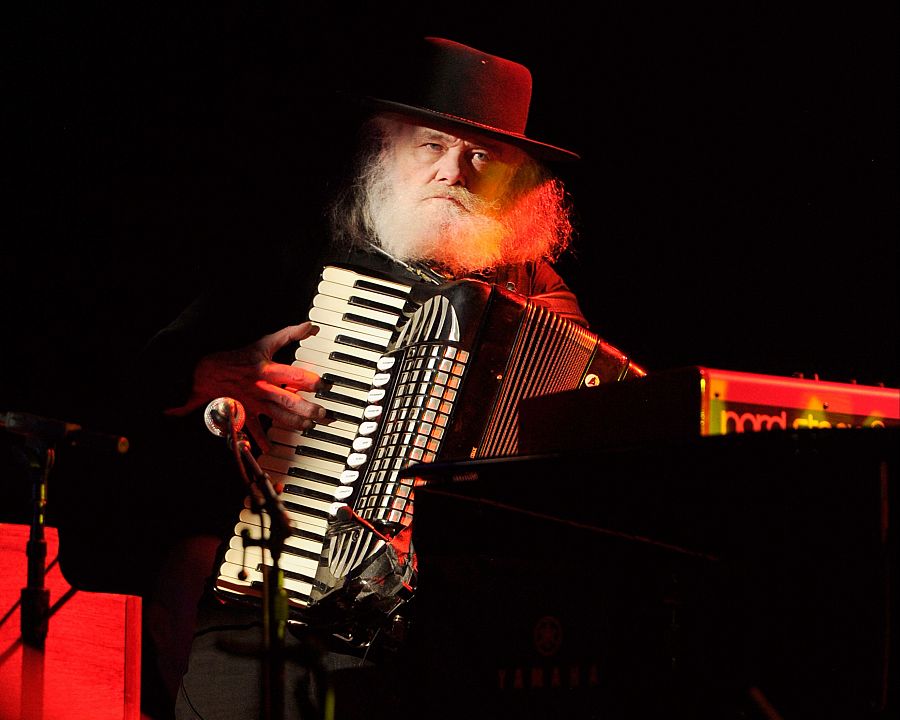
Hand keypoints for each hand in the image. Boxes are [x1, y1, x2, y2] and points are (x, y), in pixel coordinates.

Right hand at [172, 322, 326, 450]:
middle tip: (323, 415)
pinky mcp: (244, 412)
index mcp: (267, 371)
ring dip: (294, 423)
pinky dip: (260, 439)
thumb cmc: (236, 358)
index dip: (311, 380)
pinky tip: (270, 447)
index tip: (325, 385)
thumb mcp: (263, 343)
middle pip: (289, 401)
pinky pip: (253, 428)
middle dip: (308, 409)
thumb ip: (288, 335)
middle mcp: (263, 389)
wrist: (205, 372)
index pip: (294, 375)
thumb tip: (310, 326)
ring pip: (278, 415)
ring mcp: (254, 403)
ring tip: (310, 427)